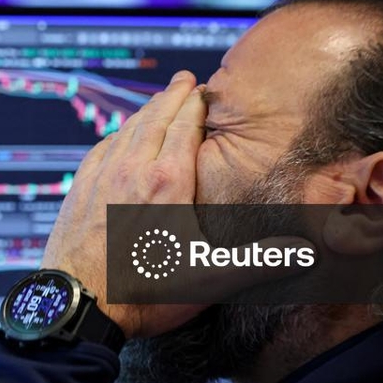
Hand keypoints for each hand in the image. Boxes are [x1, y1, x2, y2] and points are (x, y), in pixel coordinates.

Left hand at [41, 71, 308, 337]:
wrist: (78, 303)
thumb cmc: (144, 292)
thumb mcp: (209, 280)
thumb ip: (258, 260)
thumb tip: (303, 251)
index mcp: (169, 182)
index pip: (184, 127)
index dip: (195, 104)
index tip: (203, 89)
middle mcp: (134, 169)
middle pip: (155, 118)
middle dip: (172, 95)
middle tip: (184, 79)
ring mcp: (103, 176)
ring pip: (127, 129)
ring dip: (145, 110)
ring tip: (158, 99)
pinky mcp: (81, 188)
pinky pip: (101, 147)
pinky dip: (117, 133)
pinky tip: (120, 134)